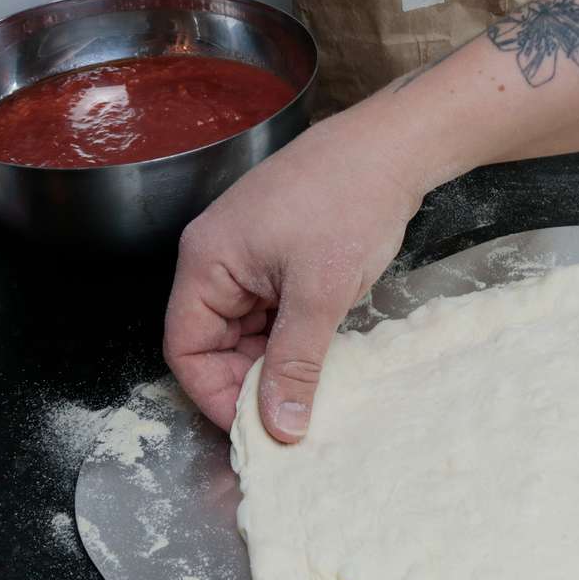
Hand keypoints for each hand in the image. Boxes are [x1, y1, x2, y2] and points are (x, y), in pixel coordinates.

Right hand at [164, 109, 428, 438]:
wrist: (393, 150)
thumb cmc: (349, 200)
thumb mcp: (320, 293)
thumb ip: (296, 363)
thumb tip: (280, 425)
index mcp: (206, 261)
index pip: (185, 348)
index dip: (213, 395)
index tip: (254, 429)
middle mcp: (218, 262)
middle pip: (214, 346)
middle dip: (248, 384)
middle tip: (291, 419)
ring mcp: (250, 262)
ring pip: (248, 336)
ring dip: (275, 366)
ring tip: (313, 394)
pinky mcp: (281, 263)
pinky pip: (274, 319)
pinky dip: (293, 344)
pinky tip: (322, 362)